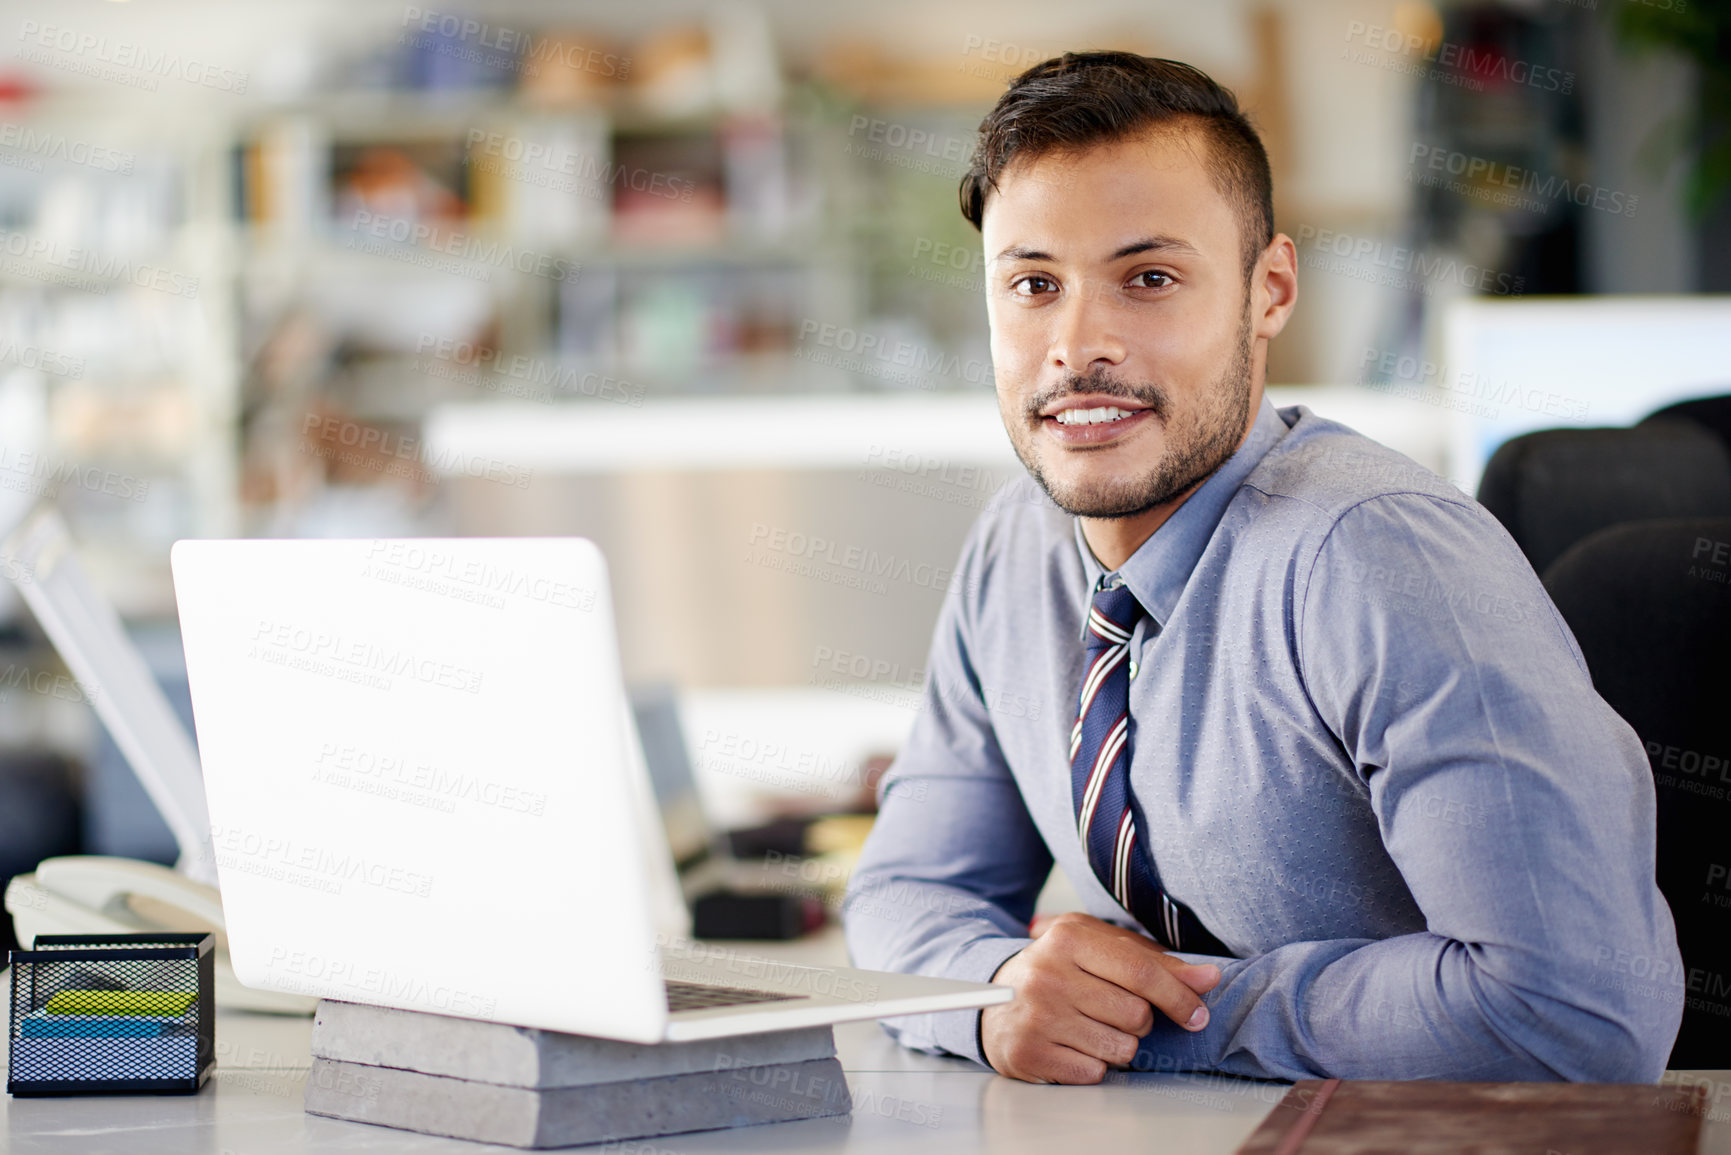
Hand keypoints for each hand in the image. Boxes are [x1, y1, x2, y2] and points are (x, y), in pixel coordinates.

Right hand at [981, 912, 1221, 1083]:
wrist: (996, 998)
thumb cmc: (1062, 970)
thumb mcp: (1102, 950)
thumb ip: (1156, 963)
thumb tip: (1209, 978)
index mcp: (1069, 937)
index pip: (1141, 971)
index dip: (1178, 996)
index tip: (1197, 1014)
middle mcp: (1048, 973)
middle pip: (1136, 1014)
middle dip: (1138, 1021)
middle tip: (1112, 1011)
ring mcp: (1036, 1014)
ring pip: (1120, 1048)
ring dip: (1118, 1045)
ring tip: (1091, 1028)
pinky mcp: (1028, 1052)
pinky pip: (1094, 1073)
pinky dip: (1093, 1065)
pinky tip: (1073, 1045)